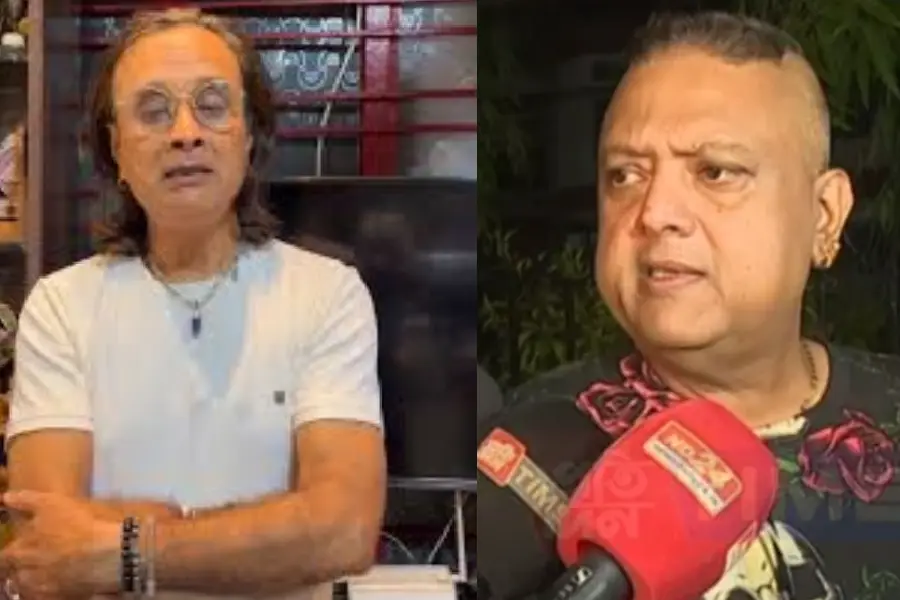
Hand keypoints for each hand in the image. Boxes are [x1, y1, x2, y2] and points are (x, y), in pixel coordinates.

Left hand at [0, 491, 120, 597]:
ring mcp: (43, 587)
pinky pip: (48, 595)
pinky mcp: (61, 596)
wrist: (104, 556)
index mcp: (20, 550)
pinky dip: (50, 589)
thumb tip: (6, 497)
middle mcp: (26, 572)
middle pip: (16, 573)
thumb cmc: (76, 526)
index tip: (18, 546)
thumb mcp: (52, 504)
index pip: (6, 554)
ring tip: (47, 570)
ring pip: (30, 585)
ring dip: (34, 578)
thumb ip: (27, 501)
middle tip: (35, 558)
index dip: (11, 549)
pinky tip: (61, 580)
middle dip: (21, 566)